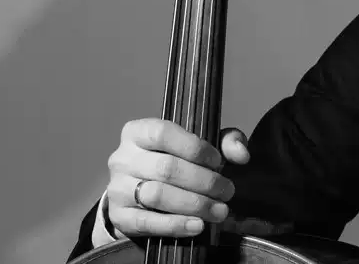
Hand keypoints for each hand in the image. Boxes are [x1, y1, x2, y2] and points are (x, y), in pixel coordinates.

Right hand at [103, 118, 250, 237]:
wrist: (139, 197)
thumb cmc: (173, 163)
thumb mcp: (199, 146)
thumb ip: (225, 142)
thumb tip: (242, 154)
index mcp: (137, 132)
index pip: (163, 133)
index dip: (195, 148)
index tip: (218, 162)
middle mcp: (122, 158)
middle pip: (166, 168)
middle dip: (204, 181)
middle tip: (227, 191)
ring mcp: (117, 188)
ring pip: (157, 195)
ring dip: (195, 204)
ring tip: (219, 211)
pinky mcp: (119, 216)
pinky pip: (147, 222)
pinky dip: (176, 225)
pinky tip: (198, 225)